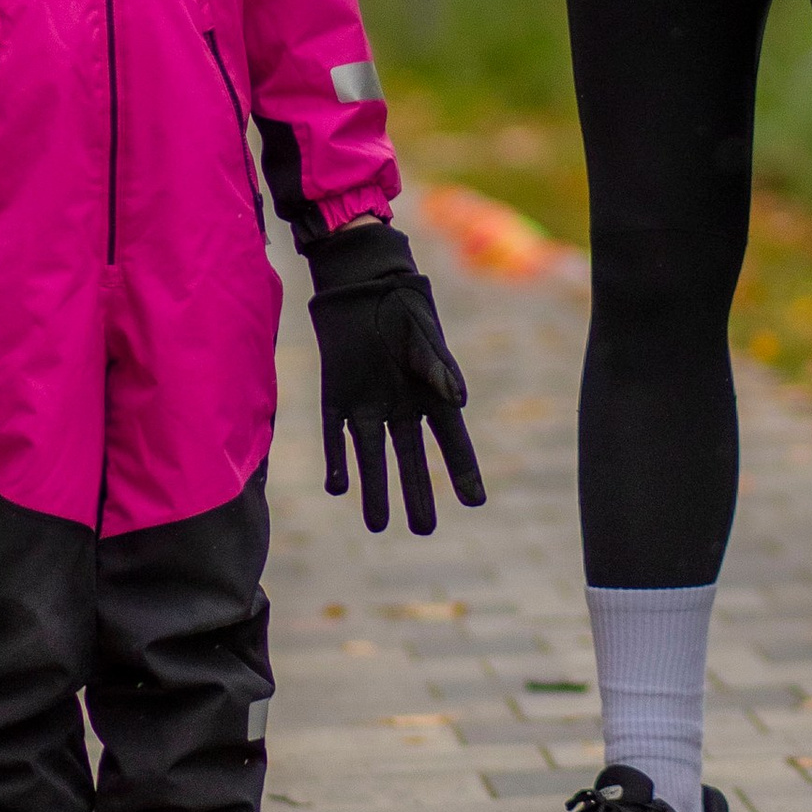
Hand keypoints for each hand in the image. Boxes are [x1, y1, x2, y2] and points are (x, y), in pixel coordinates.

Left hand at [304, 219, 487, 535]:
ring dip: (374, 489)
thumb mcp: (422, 333)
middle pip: (411, 458)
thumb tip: (457, 399)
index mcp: (431, 392)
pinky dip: (337, 460)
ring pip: (372, 456)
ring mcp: (367, 404)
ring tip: (378, 526)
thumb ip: (437, 365)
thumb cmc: (401, 305)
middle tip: (424, 529)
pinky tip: (337, 487)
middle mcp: (401, 406)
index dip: (464, 470)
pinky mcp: (337, 396)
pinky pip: (336, 435)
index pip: (451, 439)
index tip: (475, 501)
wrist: (360, 282)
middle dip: (417, 493)